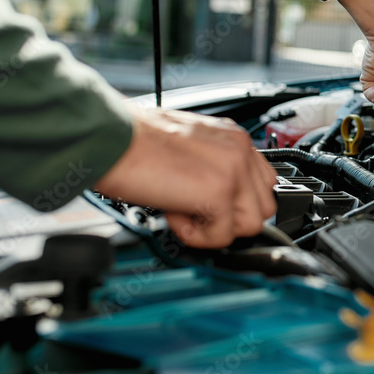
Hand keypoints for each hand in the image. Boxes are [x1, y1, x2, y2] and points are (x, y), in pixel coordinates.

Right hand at [94, 105, 276, 247]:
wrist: (111, 137)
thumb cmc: (135, 141)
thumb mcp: (189, 144)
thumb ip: (215, 165)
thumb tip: (221, 198)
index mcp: (234, 138)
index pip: (263, 182)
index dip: (238, 201)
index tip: (212, 205)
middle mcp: (240, 149)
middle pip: (263, 206)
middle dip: (230, 218)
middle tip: (195, 209)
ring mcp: (234, 170)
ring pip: (251, 225)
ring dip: (215, 228)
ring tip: (183, 210)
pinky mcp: (219, 192)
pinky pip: (223, 236)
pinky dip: (196, 236)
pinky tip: (173, 214)